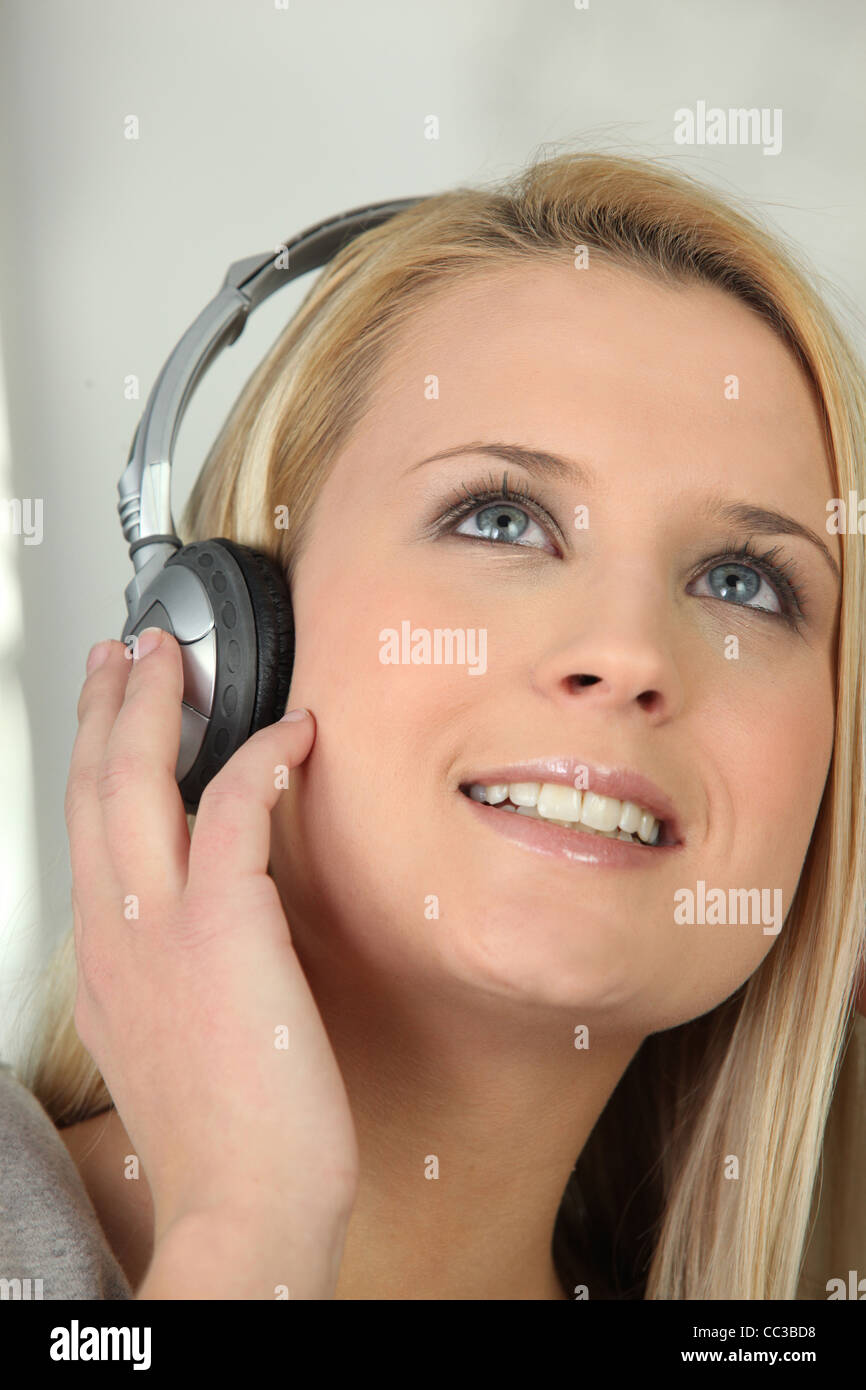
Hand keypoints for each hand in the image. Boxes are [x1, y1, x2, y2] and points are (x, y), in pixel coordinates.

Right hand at [65, 630, 358, 1247]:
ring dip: (153, 705)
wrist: (244, 1208)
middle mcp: (115, 934)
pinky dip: (260, 758)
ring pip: (136, 781)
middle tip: (123, 654)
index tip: (106, 717)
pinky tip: (291, 733)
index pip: (86, 833)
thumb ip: (170, 976)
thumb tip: (203, 931)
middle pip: (91, 789)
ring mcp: (160, 927)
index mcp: (105, 961)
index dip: (91, 761)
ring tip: (174, 657)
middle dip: (105, 707)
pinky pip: (232, 810)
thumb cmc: (225, 1139)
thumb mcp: (168, 1044)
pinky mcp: (224, 928)